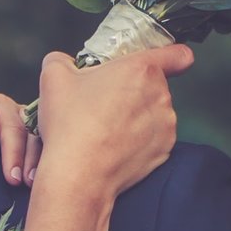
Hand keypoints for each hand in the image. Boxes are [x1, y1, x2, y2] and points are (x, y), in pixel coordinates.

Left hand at [0, 91, 41, 186]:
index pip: (13, 126)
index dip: (14, 151)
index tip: (12, 178)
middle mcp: (17, 117)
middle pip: (33, 135)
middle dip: (31, 160)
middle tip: (26, 184)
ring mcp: (26, 132)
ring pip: (42, 144)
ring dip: (40, 164)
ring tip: (34, 186)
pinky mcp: (29, 149)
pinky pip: (44, 155)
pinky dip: (43, 168)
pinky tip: (39, 187)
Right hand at [32, 44, 192, 199]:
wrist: (79, 175)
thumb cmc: (70, 125)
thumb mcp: (53, 77)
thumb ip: (62, 60)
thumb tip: (65, 63)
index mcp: (141, 69)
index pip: (178, 55)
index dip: (172, 56)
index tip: (165, 62)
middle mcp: (160, 95)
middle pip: (154, 85)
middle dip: (133, 89)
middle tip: (104, 101)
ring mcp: (165, 125)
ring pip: (154, 111)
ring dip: (136, 115)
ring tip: (105, 126)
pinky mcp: (163, 150)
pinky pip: (153, 136)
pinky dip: (138, 139)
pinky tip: (114, 144)